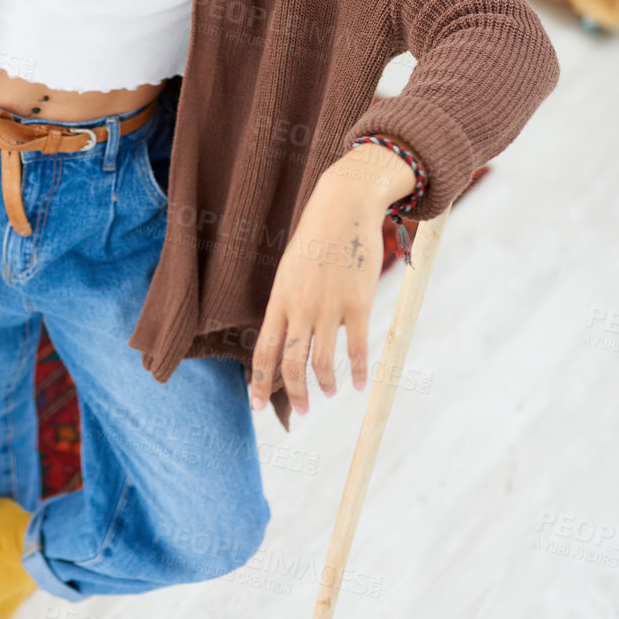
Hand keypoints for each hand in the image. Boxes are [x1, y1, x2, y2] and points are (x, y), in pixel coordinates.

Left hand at [248, 146, 412, 418]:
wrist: (343, 207)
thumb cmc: (316, 240)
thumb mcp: (290, 271)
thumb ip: (288, 305)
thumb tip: (288, 338)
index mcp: (279, 300)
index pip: (263, 351)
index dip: (258, 382)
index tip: (258, 407)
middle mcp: (299, 307)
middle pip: (291, 364)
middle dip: (294, 394)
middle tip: (301, 411)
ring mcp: (328, 306)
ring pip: (322, 361)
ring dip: (325, 384)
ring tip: (330, 393)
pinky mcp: (358, 303)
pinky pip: (356, 347)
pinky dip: (358, 371)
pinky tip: (360, 384)